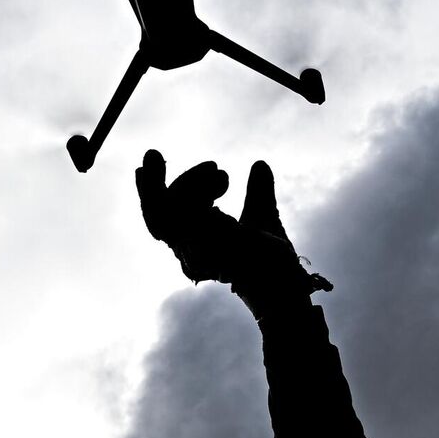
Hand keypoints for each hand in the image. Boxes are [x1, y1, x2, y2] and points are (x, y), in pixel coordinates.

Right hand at [135, 150, 330, 314]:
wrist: (287, 283)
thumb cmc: (275, 264)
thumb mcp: (264, 218)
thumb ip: (259, 193)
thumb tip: (260, 164)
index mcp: (196, 248)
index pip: (163, 220)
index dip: (154, 193)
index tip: (159, 166)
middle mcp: (189, 254)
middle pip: (155, 217)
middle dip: (150, 185)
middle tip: (151, 154)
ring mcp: (195, 252)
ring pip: (166, 210)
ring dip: (189, 182)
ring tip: (216, 169)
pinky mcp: (205, 245)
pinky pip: (184, 211)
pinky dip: (199, 189)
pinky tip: (223, 178)